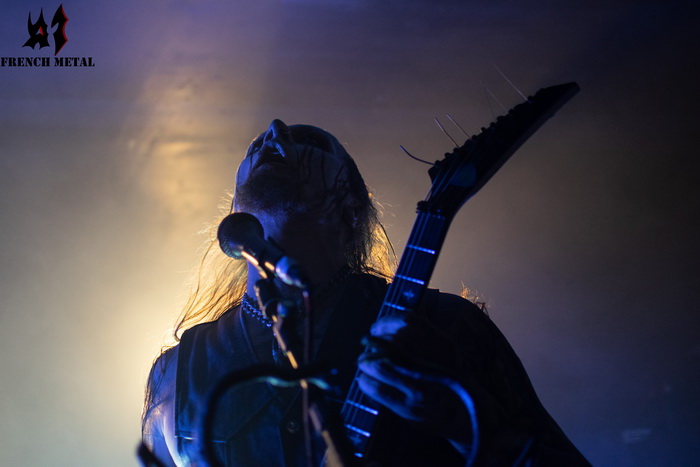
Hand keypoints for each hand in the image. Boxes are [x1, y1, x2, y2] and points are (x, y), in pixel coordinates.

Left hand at [356, 314, 478, 454]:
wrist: (465, 415)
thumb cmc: (451, 377)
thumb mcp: (449, 350)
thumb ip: (425, 334)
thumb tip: (391, 321)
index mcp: (444, 346)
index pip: (408, 321)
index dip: (386, 322)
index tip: (377, 328)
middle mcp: (432, 365)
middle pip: (390, 342)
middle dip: (373, 342)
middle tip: (368, 345)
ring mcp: (420, 388)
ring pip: (379, 365)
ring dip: (366, 361)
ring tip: (365, 362)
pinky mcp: (408, 408)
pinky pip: (376, 388)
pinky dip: (365, 380)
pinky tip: (366, 379)